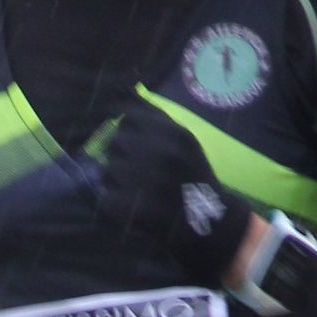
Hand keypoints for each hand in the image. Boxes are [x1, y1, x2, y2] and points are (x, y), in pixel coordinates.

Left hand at [97, 104, 252, 285]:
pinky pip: (106, 197)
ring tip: (137, 192)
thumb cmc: (193, 179)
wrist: (210, 226)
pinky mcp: (129, 208)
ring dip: (117, 181)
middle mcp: (159, 154)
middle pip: (116, 142)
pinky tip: (132, 208)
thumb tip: (126, 90)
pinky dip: (114, 204)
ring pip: (108, 170)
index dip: (130, 132)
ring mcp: (143, 181)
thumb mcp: (185, 141)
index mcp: (174, 134)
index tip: (138, 146)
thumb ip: (157, 118)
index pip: (129, 118)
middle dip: (123, 156)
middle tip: (139, 173)